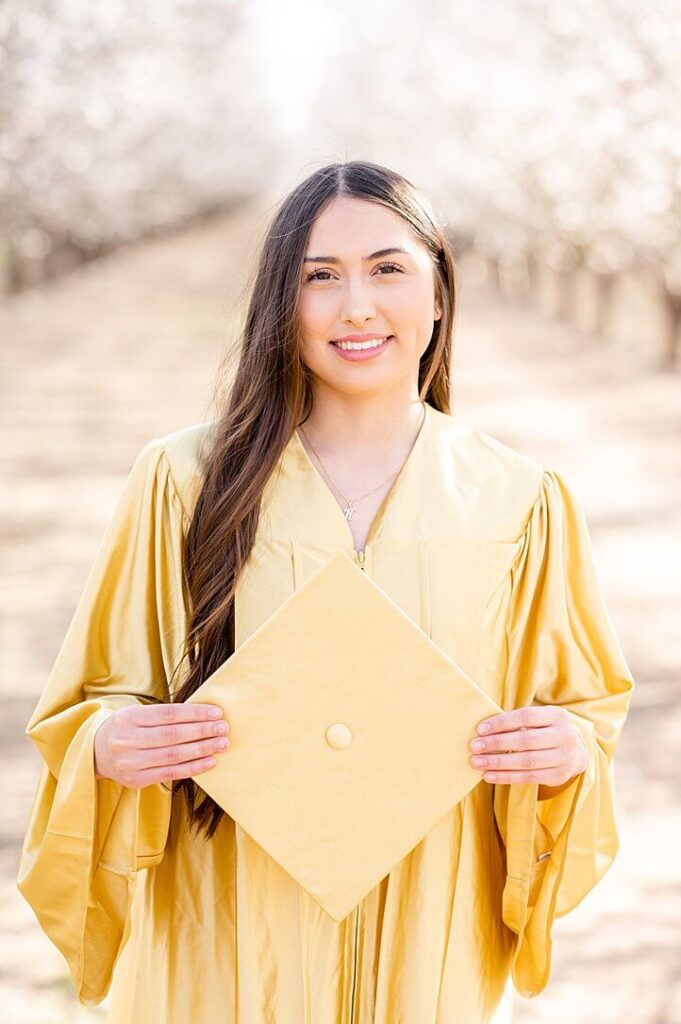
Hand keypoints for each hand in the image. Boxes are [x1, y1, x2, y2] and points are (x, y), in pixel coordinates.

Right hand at [94, 703, 230, 788]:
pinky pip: (169, 774)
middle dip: (202, 731)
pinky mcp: (135, 780)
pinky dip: (192, 768)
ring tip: (221, 744)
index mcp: (129, 718)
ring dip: (201, 750)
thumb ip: (163, 715)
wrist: (95, 752)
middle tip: (223, 728)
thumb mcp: (136, 714)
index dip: (194, 713)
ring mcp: (130, 763)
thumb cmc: (126, 728)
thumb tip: (202, 715)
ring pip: (173, 756)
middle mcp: (127, 740)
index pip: (168, 715)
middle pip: (172, 736)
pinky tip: (210, 762)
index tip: (216, 713)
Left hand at [469, 704, 587, 786]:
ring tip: (477, 763)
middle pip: (525, 740)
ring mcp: (564, 758)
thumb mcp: (541, 720)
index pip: (525, 717)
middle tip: (474, 747)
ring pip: (526, 761)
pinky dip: (506, 777)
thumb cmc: (547, 731)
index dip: (502, 722)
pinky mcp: (558, 776)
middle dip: (497, 744)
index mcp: (557, 716)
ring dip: (498, 763)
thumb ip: (519, 722)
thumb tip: (485, 730)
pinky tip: (489, 776)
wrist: (576, 752)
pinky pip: (528, 777)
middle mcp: (564, 736)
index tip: (480, 729)